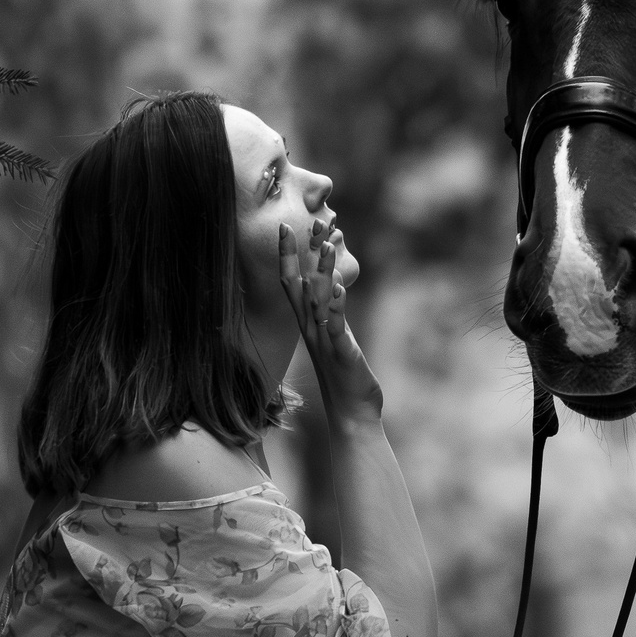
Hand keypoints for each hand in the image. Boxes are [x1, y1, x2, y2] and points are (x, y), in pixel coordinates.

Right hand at [280, 220, 381, 424]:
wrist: (350, 413)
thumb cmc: (342, 374)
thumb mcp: (334, 336)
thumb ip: (328, 312)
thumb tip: (329, 285)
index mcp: (308, 324)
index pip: (291, 284)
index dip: (288, 256)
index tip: (285, 227)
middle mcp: (310, 329)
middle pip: (299, 287)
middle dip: (300, 255)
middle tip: (302, 223)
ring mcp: (324, 341)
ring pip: (319, 303)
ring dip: (322, 274)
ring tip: (326, 247)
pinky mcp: (342, 353)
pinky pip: (337, 328)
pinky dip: (338, 308)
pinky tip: (341, 288)